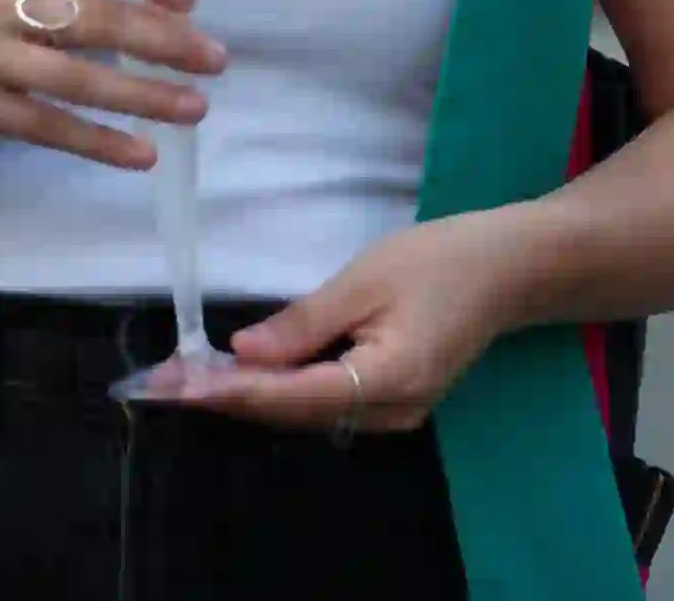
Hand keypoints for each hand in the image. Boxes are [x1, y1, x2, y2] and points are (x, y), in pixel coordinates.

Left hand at [199, 212, 531, 435]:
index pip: (296, 396)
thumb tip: (244, 356)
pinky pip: (327, 404)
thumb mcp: (365, 279)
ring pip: (309, 414)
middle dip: (230, 399)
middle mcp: (392, 412)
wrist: (508, 269)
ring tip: (188, 381)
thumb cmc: (439, 260)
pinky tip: (245, 377)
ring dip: (250, 398)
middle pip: (297, 414)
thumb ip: (303, 323)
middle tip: (165, 384)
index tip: (180, 386)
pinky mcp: (395, 401)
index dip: (234, 392)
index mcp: (389, 380)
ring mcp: (397, 413)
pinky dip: (282, 391)